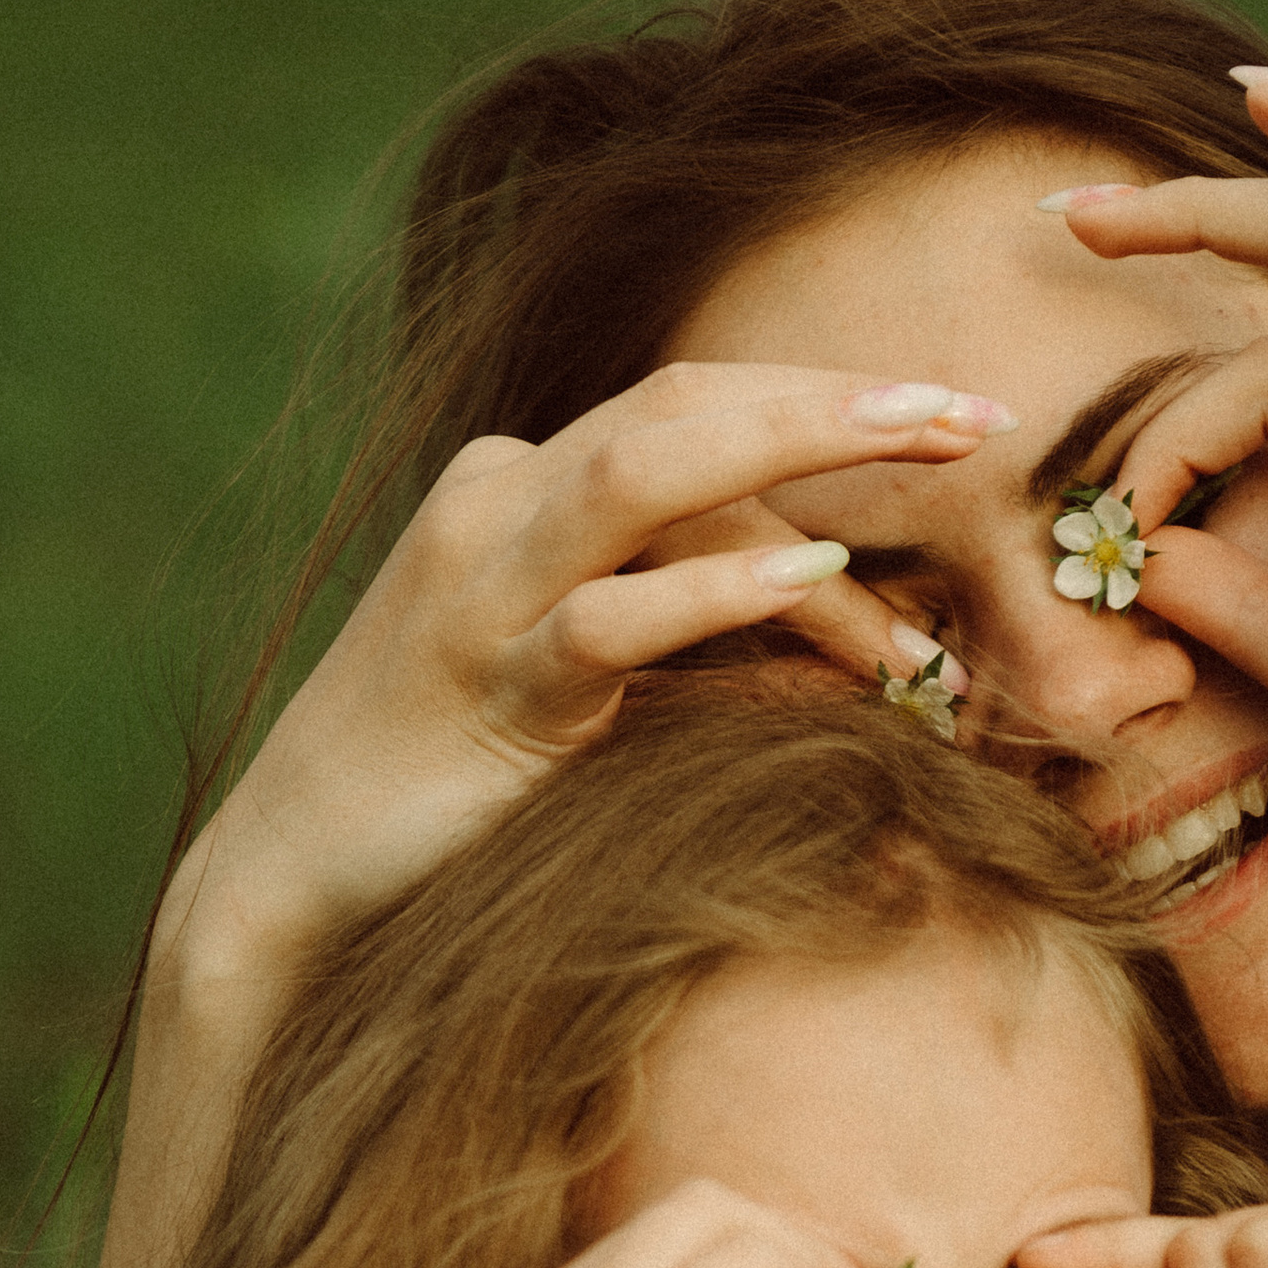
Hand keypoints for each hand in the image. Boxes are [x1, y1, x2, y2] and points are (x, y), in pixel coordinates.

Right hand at [159, 365, 1010, 991]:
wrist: (293, 875)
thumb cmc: (450, 789)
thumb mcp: (582, 680)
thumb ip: (681, 623)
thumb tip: (833, 605)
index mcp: (516, 488)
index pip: (688, 402)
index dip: (821, 392)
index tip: (954, 411)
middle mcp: (494, 507)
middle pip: (681, 405)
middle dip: (834, 398)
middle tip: (974, 409)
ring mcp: (482, 591)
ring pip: (645, 475)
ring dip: (796, 446)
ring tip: (929, 446)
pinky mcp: (485, 688)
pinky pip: (611, 619)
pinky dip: (715, 588)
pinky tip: (814, 571)